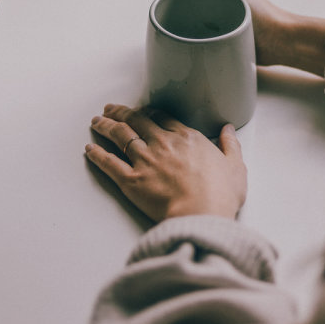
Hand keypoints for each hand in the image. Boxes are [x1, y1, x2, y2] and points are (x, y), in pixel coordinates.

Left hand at [85, 104, 246, 221]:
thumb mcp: (235, 167)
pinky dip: (97, 154)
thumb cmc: (220, 195)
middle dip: (121, 112)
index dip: (147, 112)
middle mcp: (162, 143)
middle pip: (136, 121)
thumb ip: (230, 145)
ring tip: (96, 121)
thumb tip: (228, 130)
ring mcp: (145, 160)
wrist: (201, 215)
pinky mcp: (131, 180)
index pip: (161, 117)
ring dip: (106, 126)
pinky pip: (109, 163)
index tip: (140, 110)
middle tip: (110, 108)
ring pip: (120, 136)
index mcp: (186, 138)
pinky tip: (89, 149)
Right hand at [170, 0, 324, 74]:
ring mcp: (221, 11)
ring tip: (189, 31)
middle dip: (182, 8)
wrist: (277, 41)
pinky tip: (196, 41)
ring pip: (193, 15)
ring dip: (189, 23)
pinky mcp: (223, 30)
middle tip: (180, 20)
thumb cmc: (258, 12)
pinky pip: (202, 30)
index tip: (174, 4)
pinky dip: (196, 34)